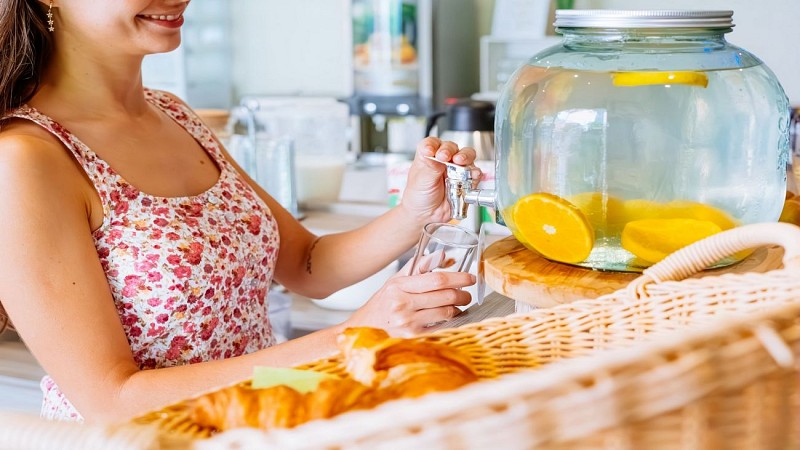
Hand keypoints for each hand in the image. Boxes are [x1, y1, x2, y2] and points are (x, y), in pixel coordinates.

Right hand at [344, 269, 474, 336]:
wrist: (364, 329)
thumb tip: (442, 255)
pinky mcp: (413, 337)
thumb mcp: (395, 281)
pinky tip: (448, 316)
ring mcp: (408, 323)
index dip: (458, 277)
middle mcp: (403, 304)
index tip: (469, 277)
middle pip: (446, 296)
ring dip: (458, 308)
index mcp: (399, 287)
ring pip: (447, 312)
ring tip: (457, 305)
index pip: (436, 279)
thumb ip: (418, 267)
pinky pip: (441, 327)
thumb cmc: (381, 304)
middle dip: (463, 294)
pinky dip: (449, 321)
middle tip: (467, 293)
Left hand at [400, 138, 481, 225]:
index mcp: (428, 156)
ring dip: (465, 157)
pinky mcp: (466, 181)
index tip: (431, 151)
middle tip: (445, 156)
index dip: (432, 144)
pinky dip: (476, 173)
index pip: (432, 143)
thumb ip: (430, 168)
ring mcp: (456, 170)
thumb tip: (439, 156)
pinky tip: (472, 174)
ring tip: (460, 161)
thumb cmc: (419, 196)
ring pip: (466, 156)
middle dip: (449, 150)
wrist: (426, 215)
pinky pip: (475, 174)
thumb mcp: (420, 181)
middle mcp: (444, 160)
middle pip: (451, 147)